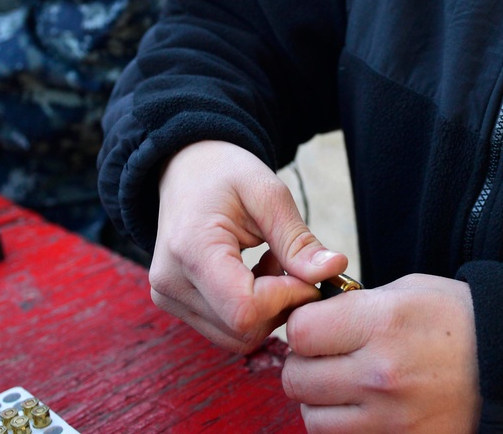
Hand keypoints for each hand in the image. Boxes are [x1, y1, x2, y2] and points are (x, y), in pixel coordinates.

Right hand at [150, 140, 348, 353]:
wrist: (183, 167)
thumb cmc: (224, 172)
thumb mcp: (268, 193)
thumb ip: (298, 240)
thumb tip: (334, 270)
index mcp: (192, 249)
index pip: (246, 309)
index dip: (287, 298)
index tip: (305, 271)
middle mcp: (171, 283)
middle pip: (243, 329)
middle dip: (281, 304)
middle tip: (288, 261)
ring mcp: (169, 297)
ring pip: (237, 337)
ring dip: (267, 310)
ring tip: (270, 263)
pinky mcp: (174, 304)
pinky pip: (225, 329)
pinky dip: (251, 311)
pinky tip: (253, 274)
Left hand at [283, 274, 481, 433]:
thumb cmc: (458, 320)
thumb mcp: (404, 292)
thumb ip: (352, 307)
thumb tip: (310, 320)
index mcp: (380, 324)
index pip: (299, 331)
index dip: (302, 326)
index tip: (316, 324)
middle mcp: (381, 375)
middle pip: (297, 378)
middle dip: (304, 364)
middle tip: (325, 355)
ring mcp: (391, 419)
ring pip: (313, 418)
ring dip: (319, 401)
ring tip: (343, 384)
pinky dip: (343, 426)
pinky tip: (360, 407)